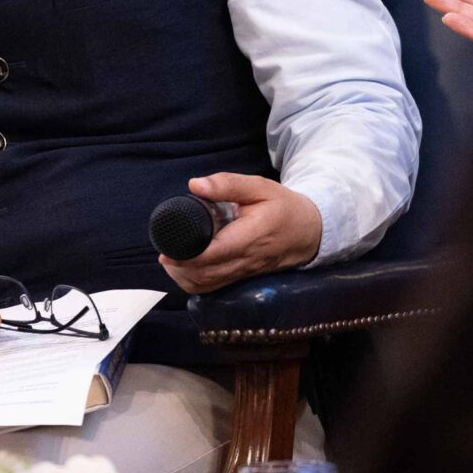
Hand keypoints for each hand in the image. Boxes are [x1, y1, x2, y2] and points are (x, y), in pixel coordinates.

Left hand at [158, 173, 322, 294]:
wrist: (308, 231)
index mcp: (251, 236)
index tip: (167, 248)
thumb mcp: (260, 187)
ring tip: (170, 260)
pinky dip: (195, 282)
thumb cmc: (283, 207)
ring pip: (207, 285)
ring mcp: (244, 273)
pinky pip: (214, 287)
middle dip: (179, 267)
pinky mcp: (243, 279)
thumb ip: (228, 184)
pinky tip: (185, 269)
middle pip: (206, 274)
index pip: (215, 252)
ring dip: (184, 277)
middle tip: (164, 249)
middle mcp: (247, 260)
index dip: (187, 255)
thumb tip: (195, 184)